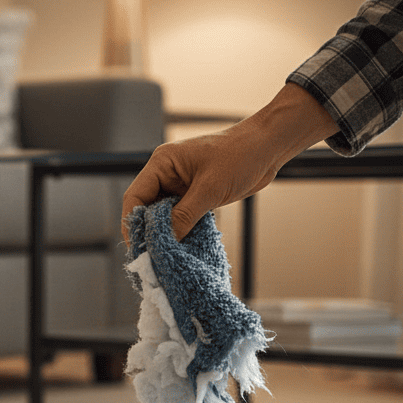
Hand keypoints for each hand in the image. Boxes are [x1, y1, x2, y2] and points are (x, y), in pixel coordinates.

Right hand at [121, 83, 338, 241]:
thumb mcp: (210, 189)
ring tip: (166, 254)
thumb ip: (184, 216)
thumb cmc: (241, 155)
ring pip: (161, 215)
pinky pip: (178, 217)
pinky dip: (179, 231)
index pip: (135, 197)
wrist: (269, 146)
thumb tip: (164, 242)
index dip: (133, 223)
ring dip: (164, 233)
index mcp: (162, 163)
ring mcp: (179, 185)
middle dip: (147, 231)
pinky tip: (181, 245)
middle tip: (151, 255)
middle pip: (145, 208)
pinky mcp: (193, 195)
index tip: (138, 246)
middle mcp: (166, 174)